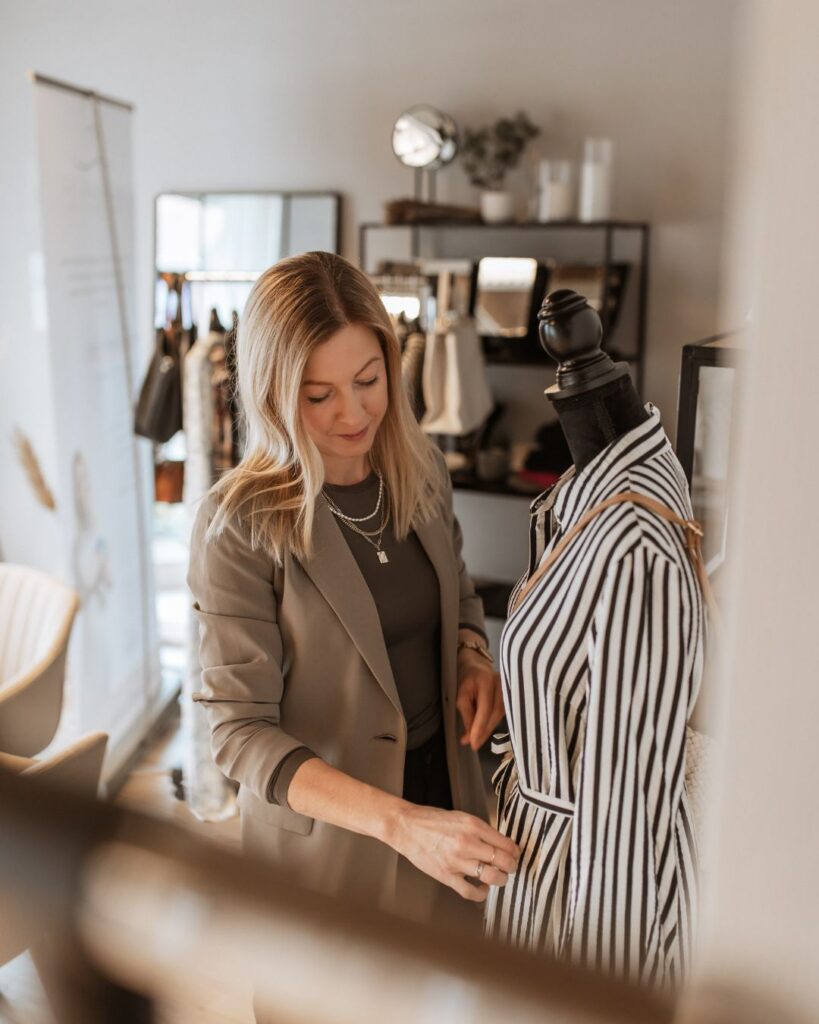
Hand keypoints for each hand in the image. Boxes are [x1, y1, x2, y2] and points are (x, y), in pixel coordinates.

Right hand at [391, 802, 519, 901]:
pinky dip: (482, 893)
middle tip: (511, 866)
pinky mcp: (447, 876)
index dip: (514, 851)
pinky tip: (483, 888)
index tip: (515, 853)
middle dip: (511, 866)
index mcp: (472, 825)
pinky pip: (471, 892)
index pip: (505, 843)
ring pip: (491, 877)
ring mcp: (457, 861)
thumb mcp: (461, 817)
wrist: (407, 827)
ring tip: (500, 877)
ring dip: (501, 879)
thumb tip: (499, 843)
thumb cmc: (432, 820)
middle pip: (502, 860)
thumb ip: (480, 830)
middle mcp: (467, 843)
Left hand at [456, 652, 504, 750]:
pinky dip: (493, 723)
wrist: (476, 664)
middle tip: (474, 745)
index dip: (480, 727)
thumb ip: (466, 714)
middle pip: (495, 714)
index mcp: (487, 681)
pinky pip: (503, 712)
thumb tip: (468, 738)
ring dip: (489, 729)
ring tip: (478, 740)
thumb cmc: (466, 678)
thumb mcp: (460, 693)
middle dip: (484, 731)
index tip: (473, 743)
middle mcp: (501, 684)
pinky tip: (486, 730)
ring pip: (500, 715)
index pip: (485, 708)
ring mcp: (508, 689)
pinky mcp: (510, 694)